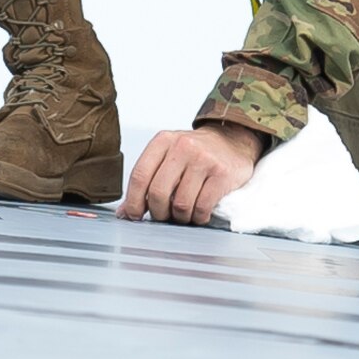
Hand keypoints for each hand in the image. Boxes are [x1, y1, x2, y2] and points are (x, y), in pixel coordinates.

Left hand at [122, 122, 265, 226]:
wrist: (232, 141)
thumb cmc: (196, 153)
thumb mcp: (168, 157)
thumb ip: (147, 181)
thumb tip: (125, 212)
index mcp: (163, 141)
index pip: (139, 175)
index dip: (133, 201)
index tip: (134, 215)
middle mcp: (182, 146)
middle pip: (158, 192)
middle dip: (158, 212)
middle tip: (164, 216)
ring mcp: (204, 159)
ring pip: (181, 204)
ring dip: (180, 217)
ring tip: (184, 214)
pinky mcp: (222, 174)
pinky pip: (202, 207)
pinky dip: (198, 217)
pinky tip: (199, 213)